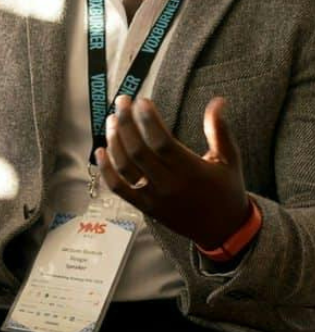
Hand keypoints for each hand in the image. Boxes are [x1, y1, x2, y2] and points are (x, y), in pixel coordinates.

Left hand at [96, 94, 250, 250]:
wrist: (223, 230)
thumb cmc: (227, 190)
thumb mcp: (230, 160)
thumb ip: (220, 130)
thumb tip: (218, 101)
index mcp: (192, 171)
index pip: (162, 143)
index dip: (149, 120)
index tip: (141, 101)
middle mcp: (170, 185)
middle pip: (138, 151)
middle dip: (126, 123)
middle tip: (121, 102)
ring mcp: (154, 198)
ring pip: (125, 168)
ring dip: (115, 142)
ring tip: (112, 120)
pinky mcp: (145, 207)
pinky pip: (119, 189)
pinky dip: (106, 170)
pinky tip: (100, 150)